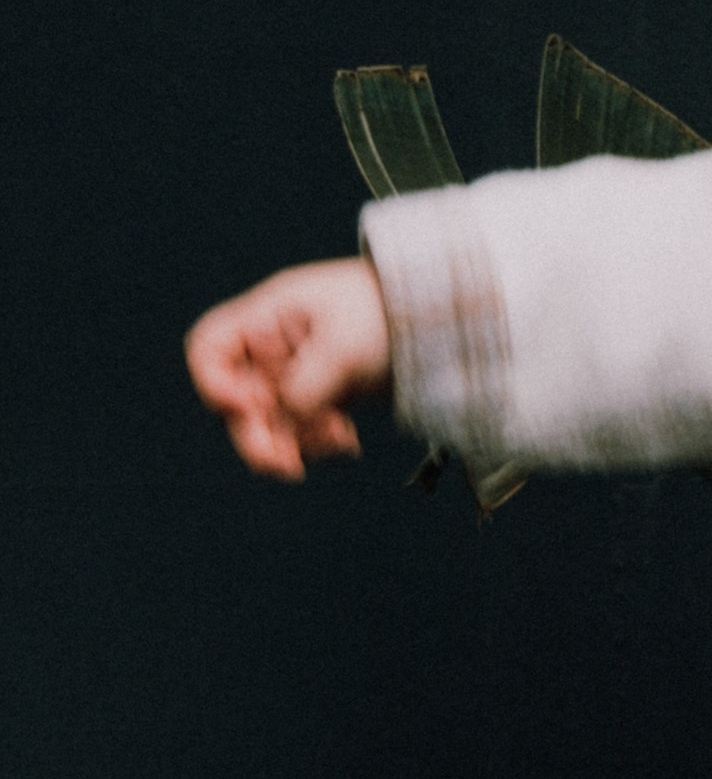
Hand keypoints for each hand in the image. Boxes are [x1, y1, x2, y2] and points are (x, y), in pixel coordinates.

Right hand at [185, 259, 392, 480]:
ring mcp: (293, 376)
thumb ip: (306, 385)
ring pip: (268, 426)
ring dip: (293, 444)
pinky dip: (317, 444)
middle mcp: (270, 349)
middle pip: (236, 402)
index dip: (212, 382)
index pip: (209, 348)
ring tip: (339, 442)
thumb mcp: (343, 346)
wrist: (436, 321)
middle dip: (258, 436)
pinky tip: (348, 442)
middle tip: (286, 465)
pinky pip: (299, 434)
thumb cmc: (387, 313)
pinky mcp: (318, 399)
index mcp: (265, 317)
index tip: (242, 406)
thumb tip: (286, 421)